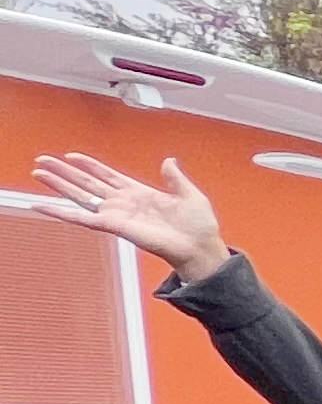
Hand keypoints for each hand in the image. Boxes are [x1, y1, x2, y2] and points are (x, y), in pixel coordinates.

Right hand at [18, 153, 231, 282]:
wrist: (201, 248)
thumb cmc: (199, 227)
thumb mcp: (190, 194)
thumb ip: (175, 178)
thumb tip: (169, 160)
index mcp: (139, 193)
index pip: (107, 176)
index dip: (90, 165)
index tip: (72, 155)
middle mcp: (123, 203)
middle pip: (87, 184)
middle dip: (65, 172)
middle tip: (42, 160)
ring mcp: (117, 214)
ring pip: (80, 196)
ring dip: (58, 185)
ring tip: (38, 172)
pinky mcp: (114, 226)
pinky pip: (83, 218)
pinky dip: (61, 212)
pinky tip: (43, 205)